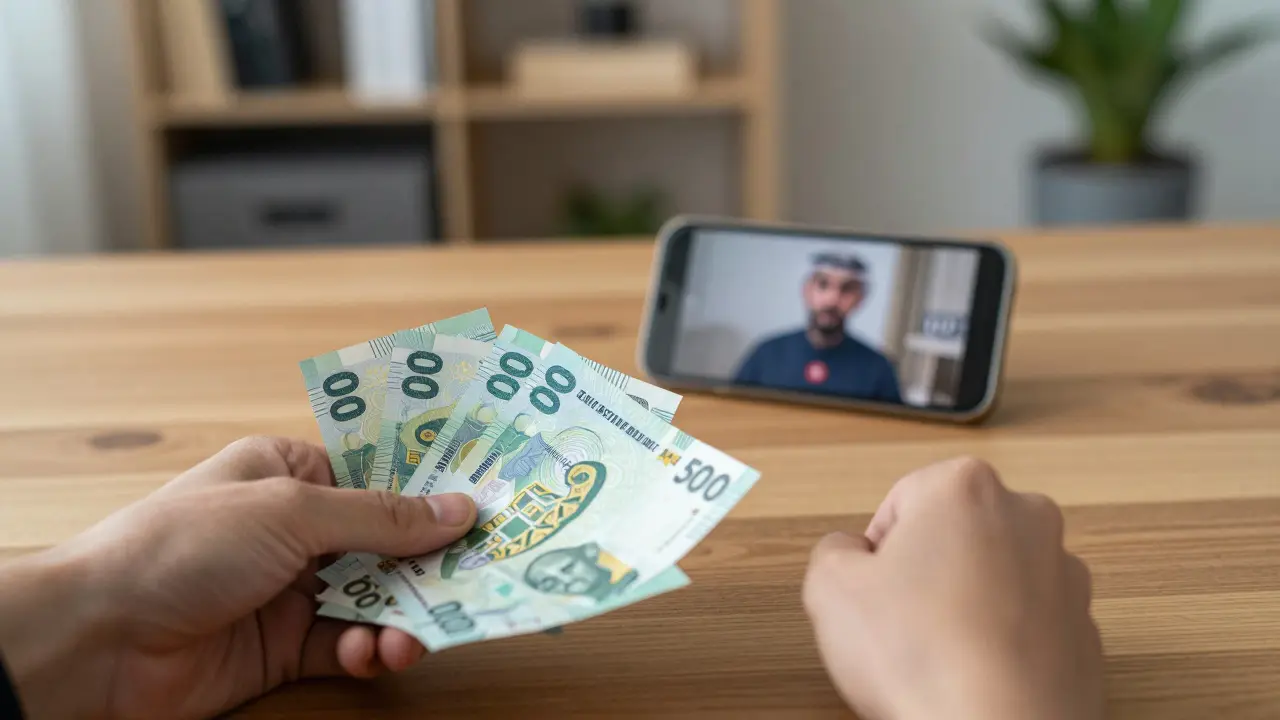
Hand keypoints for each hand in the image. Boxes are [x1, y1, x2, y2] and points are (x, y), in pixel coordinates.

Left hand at [0, 436, 476, 718]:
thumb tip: (459, 510)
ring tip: (421, 631)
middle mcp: (295, 528)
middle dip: (432, 559)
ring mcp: (292, 588)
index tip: (490, 499)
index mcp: (289, 472)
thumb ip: (379, 516)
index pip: (378, 473)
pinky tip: (374, 652)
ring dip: (406, 613)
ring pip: (377, 597)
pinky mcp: (287, 647)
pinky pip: (350, 644)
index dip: (432, 487)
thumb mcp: (290, 512)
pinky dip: (370, 650)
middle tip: (486, 572)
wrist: (99, 640)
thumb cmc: (182, 546)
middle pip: (388, 540)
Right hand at [803, 457, 1102, 719]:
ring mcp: (1064, 575)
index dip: (876, 552)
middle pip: (954, 534)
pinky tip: (972, 675)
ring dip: (964, 605)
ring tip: (937, 655)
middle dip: (926, 571)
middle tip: (899, 621)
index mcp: (965, 487)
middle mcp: (1027, 517)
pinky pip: (1025, 625)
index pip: (900, 503)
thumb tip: (850, 554)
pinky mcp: (1084, 630)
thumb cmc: (922, 659)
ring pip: (993, 578)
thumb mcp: (830, 587)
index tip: (872, 591)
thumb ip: (834, 550)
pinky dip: (1000, 643)